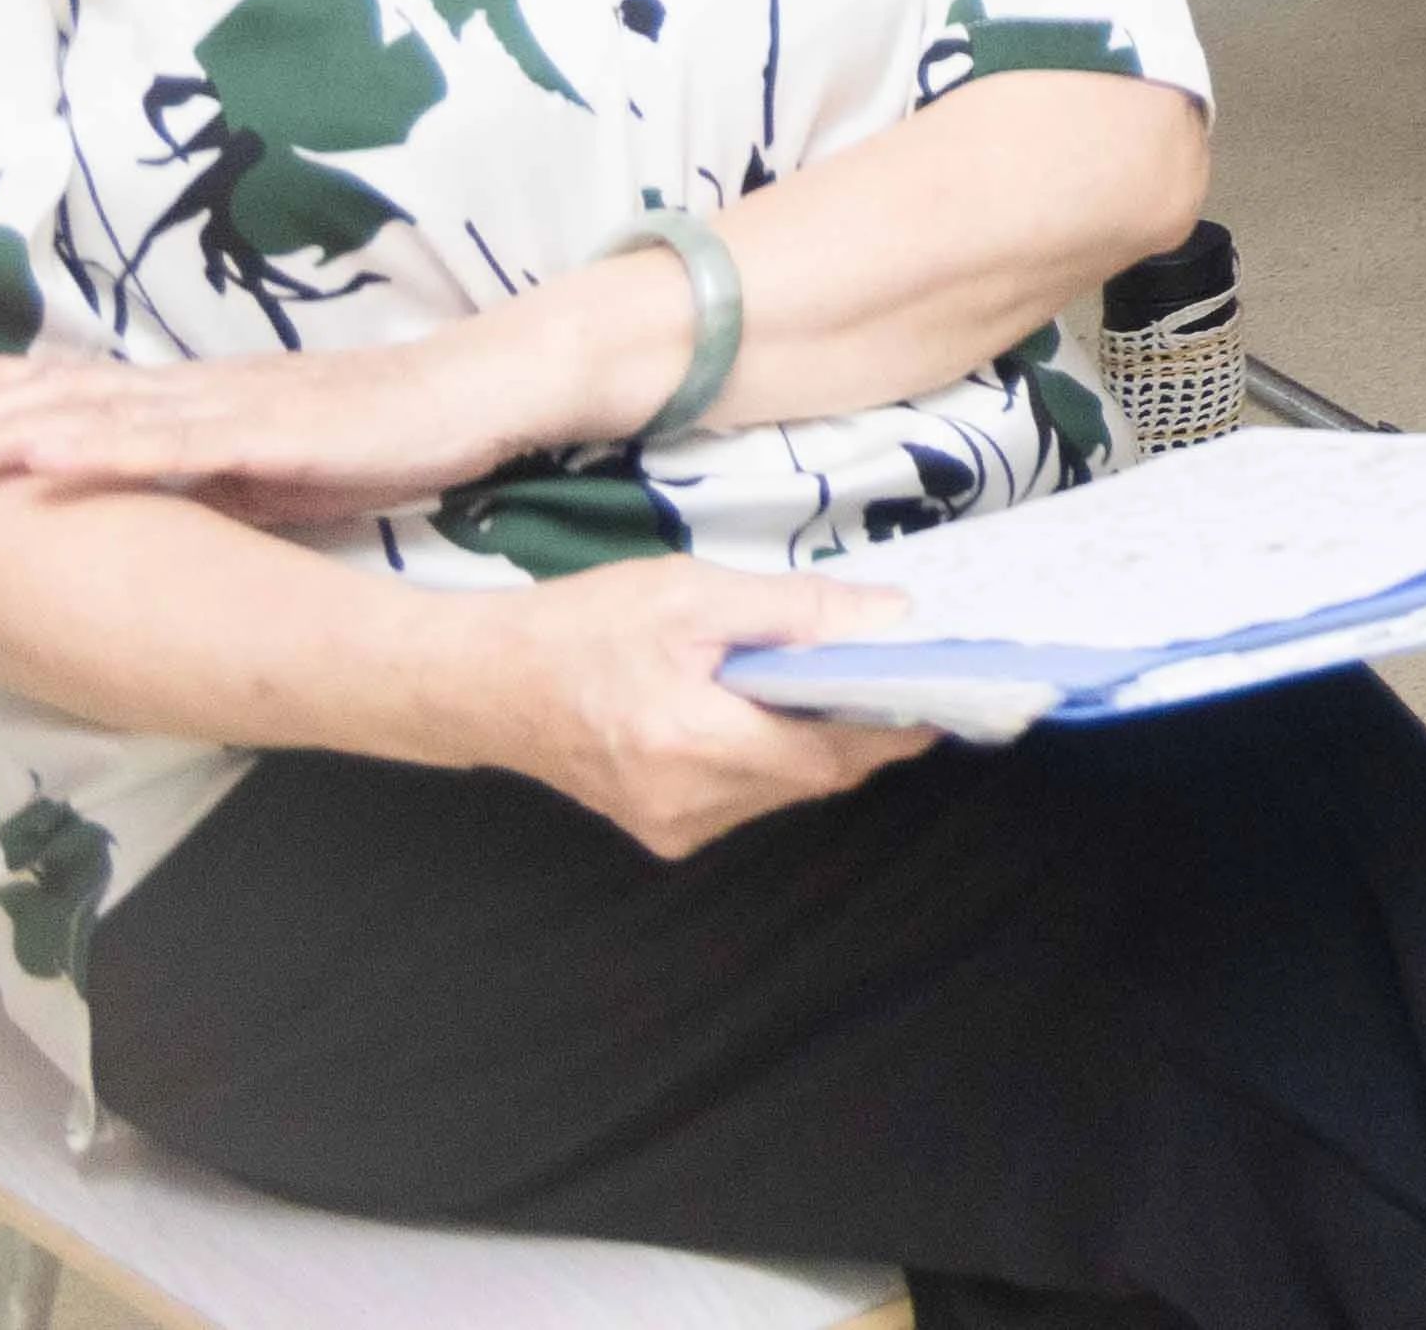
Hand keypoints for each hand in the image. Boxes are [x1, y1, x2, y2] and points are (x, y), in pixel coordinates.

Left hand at [0, 314, 609, 519]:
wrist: (473, 394)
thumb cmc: (381, 434)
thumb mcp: (274, 469)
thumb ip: (207, 482)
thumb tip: (144, 513)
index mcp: (196, 400)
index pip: (73, 388)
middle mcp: (194, 392)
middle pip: (58, 396)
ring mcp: (223, 408)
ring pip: (88, 418)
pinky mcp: (262, 433)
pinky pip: (159, 445)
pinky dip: (88, 448)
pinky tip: (33, 455)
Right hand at [455, 562, 935, 859]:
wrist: (483, 683)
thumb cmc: (581, 627)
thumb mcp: (692, 593)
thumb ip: (796, 611)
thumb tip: (889, 617)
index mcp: (691, 741)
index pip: (829, 755)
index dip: (892, 727)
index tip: (942, 694)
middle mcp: (686, 801)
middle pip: (814, 777)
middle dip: (859, 729)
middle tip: (892, 674)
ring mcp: (672, 826)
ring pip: (784, 791)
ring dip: (815, 743)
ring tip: (824, 683)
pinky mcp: (663, 831)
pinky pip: (747, 797)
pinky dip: (771, 757)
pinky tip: (763, 712)